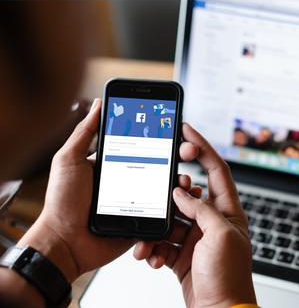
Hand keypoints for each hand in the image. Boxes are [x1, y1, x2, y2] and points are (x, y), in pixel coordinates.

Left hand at [18, 100, 199, 282]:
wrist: (65, 242)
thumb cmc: (63, 200)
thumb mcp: (69, 159)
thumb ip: (84, 132)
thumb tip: (98, 105)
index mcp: (113, 162)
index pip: (140, 144)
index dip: (158, 135)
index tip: (174, 127)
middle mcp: (127, 177)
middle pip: (158, 163)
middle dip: (176, 155)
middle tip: (188, 150)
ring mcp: (136, 198)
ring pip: (164, 186)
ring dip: (178, 180)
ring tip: (185, 178)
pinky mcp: (140, 218)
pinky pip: (161, 211)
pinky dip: (175, 206)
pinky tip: (184, 199)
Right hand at [134, 123, 255, 307]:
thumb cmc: (228, 277)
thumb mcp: (220, 236)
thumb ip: (201, 209)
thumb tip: (181, 192)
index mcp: (226, 210)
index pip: (215, 169)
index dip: (202, 147)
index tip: (186, 131)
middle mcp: (209, 219)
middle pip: (185, 192)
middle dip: (168, 192)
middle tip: (158, 192)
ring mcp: (193, 234)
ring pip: (168, 217)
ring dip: (155, 228)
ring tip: (147, 241)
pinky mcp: (179, 249)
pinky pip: (161, 238)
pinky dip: (153, 246)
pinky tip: (151, 256)